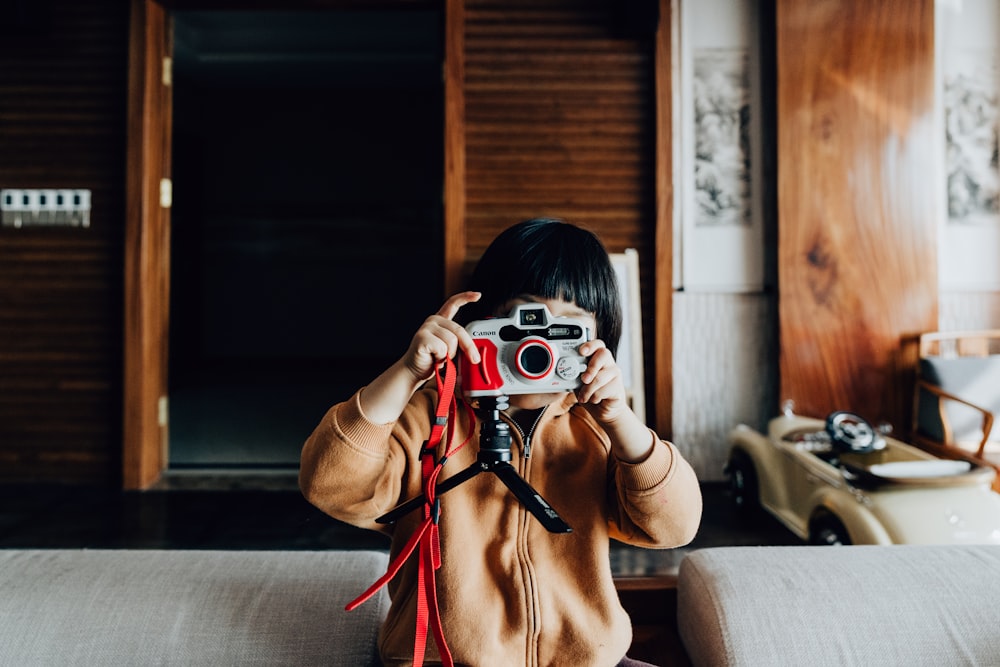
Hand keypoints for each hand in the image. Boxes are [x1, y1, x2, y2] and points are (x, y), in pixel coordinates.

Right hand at [401, 291, 481, 382]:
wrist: (414, 371)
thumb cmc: (432, 360)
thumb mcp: (451, 349)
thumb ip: (460, 344)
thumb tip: (475, 353)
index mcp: (441, 321)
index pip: (453, 304)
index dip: (465, 297)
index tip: (477, 295)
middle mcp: (433, 321)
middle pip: (459, 330)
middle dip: (469, 347)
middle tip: (474, 359)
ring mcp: (426, 328)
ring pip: (452, 341)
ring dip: (450, 355)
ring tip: (441, 358)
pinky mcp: (422, 337)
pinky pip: (442, 348)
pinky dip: (441, 358)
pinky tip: (434, 358)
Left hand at [576, 340, 653, 462]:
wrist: (602, 410)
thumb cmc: (589, 391)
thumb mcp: (577, 381)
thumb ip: (573, 373)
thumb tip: (562, 369)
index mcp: (597, 357)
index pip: (598, 344)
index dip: (590, 345)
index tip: (581, 351)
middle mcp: (608, 362)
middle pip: (604, 354)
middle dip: (591, 367)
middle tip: (583, 379)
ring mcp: (615, 374)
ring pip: (600, 377)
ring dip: (588, 389)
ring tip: (583, 396)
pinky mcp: (618, 387)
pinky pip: (604, 390)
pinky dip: (594, 397)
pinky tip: (593, 399)